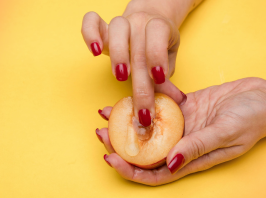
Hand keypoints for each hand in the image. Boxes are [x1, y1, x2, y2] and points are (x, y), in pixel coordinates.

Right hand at [82, 7, 185, 125]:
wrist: (149, 24)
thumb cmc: (160, 48)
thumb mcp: (168, 62)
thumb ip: (167, 80)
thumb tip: (175, 101)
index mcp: (161, 26)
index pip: (159, 33)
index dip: (158, 55)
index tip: (158, 79)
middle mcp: (141, 21)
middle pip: (139, 48)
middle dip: (140, 83)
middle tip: (142, 109)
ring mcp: (122, 22)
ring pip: (117, 28)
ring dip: (118, 54)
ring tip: (120, 77)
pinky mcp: (103, 27)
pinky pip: (91, 21)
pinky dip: (90, 34)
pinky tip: (95, 52)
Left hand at [96, 77, 265, 185]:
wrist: (265, 97)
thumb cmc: (252, 119)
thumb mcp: (226, 132)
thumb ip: (198, 147)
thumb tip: (171, 163)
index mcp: (192, 158)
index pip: (155, 173)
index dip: (131, 170)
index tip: (110, 157)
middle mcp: (183, 144)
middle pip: (145, 151)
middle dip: (120, 144)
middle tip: (100, 131)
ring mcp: (183, 125)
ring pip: (149, 128)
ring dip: (127, 121)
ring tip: (107, 112)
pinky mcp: (185, 107)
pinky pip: (161, 106)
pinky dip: (146, 101)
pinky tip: (132, 94)